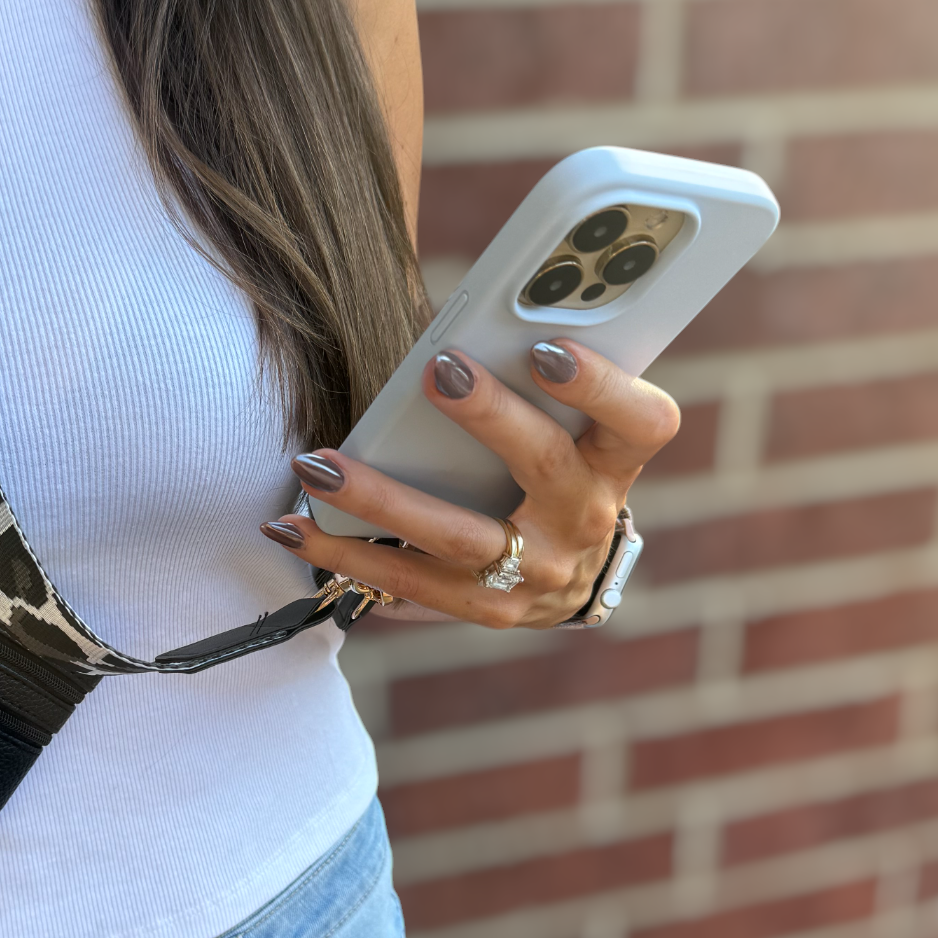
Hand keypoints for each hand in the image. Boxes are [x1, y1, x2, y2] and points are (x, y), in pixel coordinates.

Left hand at [262, 338, 678, 629]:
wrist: (569, 576)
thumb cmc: (555, 469)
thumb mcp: (568, 427)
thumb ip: (534, 382)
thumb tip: (461, 328)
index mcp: (615, 462)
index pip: (641, 420)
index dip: (601, 386)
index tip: (547, 348)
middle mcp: (585, 520)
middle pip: (543, 464)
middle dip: (489, 415)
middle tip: (434, 370)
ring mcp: (538, 574)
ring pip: (455, 536)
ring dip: (378, 499)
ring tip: (316, 464)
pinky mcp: (491, 609)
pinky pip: (411, 584)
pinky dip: (347, 552)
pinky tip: (296, 526)